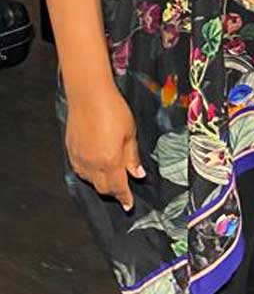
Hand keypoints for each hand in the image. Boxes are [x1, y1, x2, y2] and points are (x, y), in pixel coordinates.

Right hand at [66, 86, 144, 210]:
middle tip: (122, 190)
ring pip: (90, 181)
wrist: (89, 95)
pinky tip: (95, 167)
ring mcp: (80, 158)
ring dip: (100, 183)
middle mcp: (92, 164)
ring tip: (110, 177)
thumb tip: (138, 174)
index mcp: (110, 161)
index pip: (118, 187)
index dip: (124, 198)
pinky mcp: (71, 151)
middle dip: (114, 192)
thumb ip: (132, 157)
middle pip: (103, 188)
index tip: (128, 205)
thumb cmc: (112, 109)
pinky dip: (89, 174)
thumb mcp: (130, 132)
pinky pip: (80, 170)